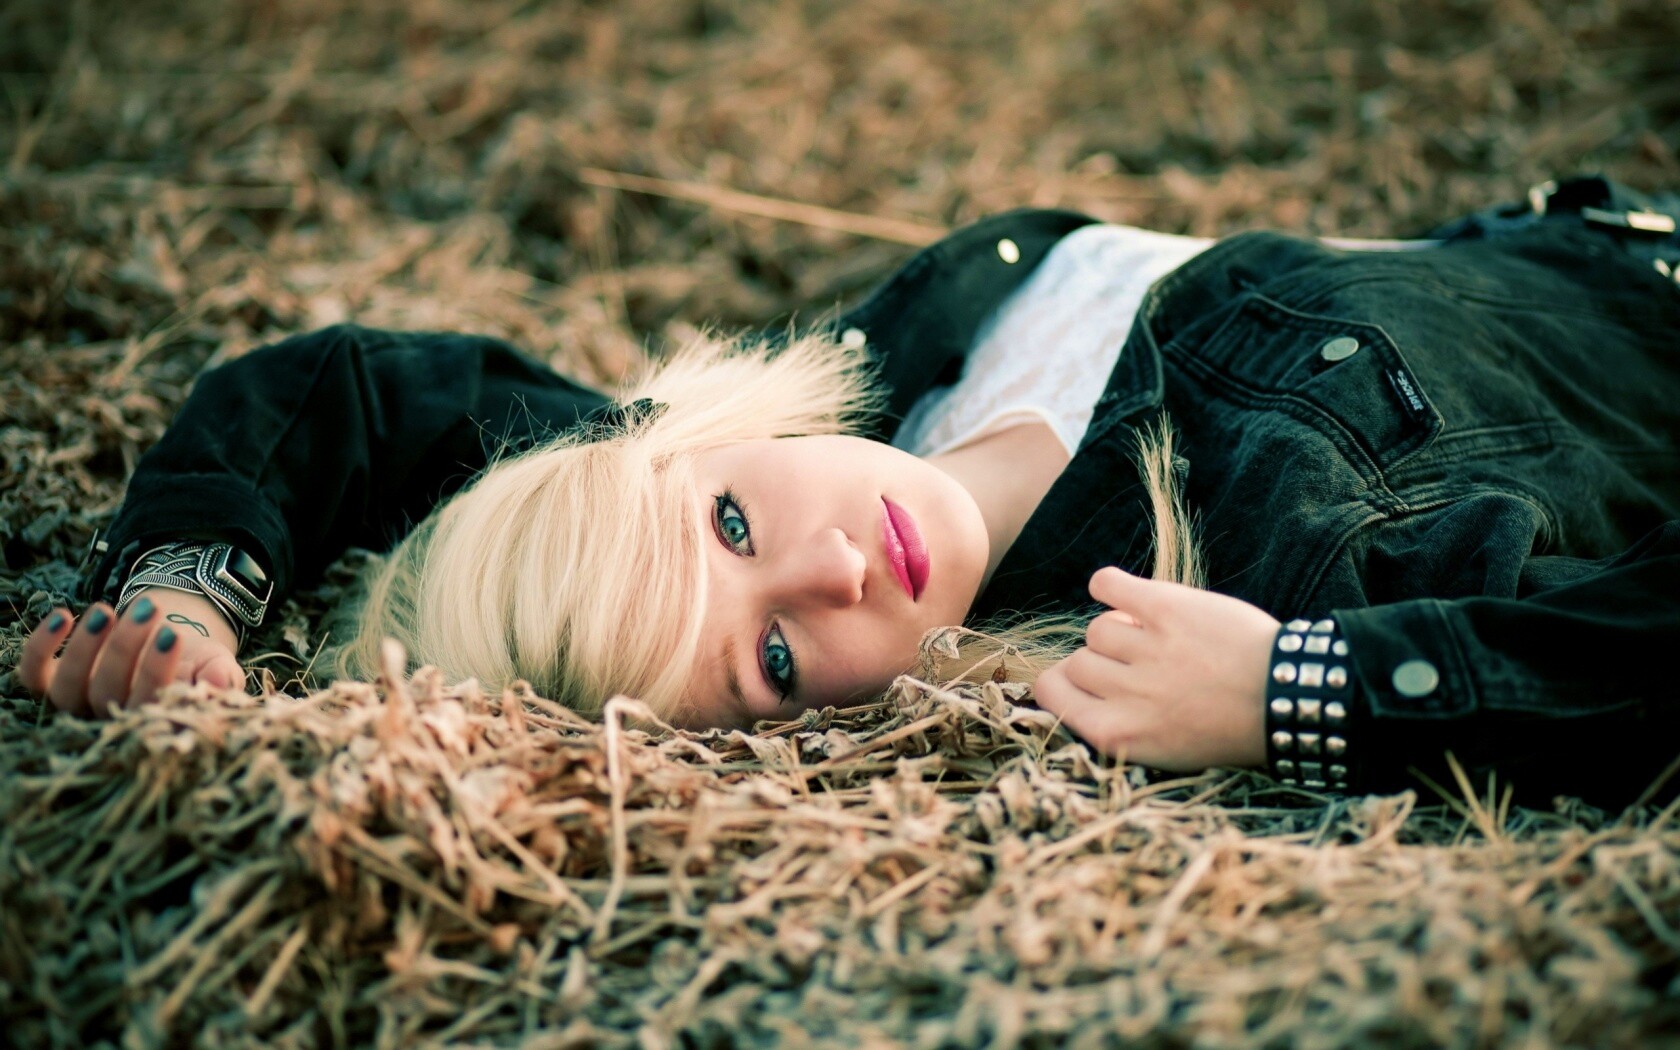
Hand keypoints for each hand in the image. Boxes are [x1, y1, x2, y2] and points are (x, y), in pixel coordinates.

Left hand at [17, 588, 244, 717]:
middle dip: (123, 650)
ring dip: (84, 648)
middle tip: (148, 611)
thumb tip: (216, 684)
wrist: (167, 642)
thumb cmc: (196, 662)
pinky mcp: (50, 682)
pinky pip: (31, 675)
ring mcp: (77, 701)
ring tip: (106, 610)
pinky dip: (39, 648)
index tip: (170, 635)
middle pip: (105, 695)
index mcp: (151, 722)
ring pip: (67, 688)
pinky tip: (63, 616)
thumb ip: (222, 676)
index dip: (154, 673)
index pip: (147, 708)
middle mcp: (108, 719)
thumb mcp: (218, 664)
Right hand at [1032, 566, 1277, 771]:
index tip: (1083, 682)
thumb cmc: (1228, 729)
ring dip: (1118, 632)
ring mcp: (1146, 649)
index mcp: (1118, 734)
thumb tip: (1071, 684)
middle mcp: (1126, 694)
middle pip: (1077, 661)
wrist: (1286, 698)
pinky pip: (1111, 586)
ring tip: (1149, 638)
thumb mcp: (1160, 749)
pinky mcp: (1166, 608)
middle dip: (1099, 663)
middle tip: (1134, 667)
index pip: (1052, 694)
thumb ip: (1113, 722)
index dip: (1063, 685)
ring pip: (1098, 630)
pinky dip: (1109, 584)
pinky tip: (1115, 589)